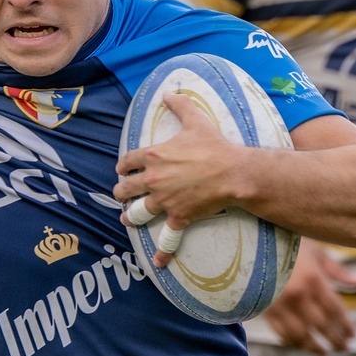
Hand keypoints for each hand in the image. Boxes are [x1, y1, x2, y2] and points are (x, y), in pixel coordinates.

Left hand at [114, 93, 244, 251]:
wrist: (234, 172)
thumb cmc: (214, 146)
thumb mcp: (195, 121)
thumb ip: (180, 105)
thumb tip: (169, 91)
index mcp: (152, 156)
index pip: (126, 162)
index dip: (123, 166)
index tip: (123, 170)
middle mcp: (153, 180)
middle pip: (125, 189)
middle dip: (122, 192)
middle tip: (123, 194)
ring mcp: (163, 201)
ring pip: (136, 212)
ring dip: (130, 215)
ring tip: (128, 216)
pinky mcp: (177, 216)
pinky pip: (166, 238)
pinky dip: (162, 253)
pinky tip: (157, 264)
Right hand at [261, 245, 355, 352]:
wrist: (246, 246)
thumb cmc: (284, 244)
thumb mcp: (315, 252)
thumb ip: (337, 270)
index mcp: (314, 281)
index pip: (336, 311)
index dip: (346, 326)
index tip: (352, 335)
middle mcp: (299, 297)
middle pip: (322, 326)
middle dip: (335, 340)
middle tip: (343, 348)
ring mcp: (280, 306)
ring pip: (301, 335)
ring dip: (314, 347)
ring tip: (323, 352)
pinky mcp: (264, 311)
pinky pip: (281, 333)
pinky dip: (293, 342)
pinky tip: (301, 344)